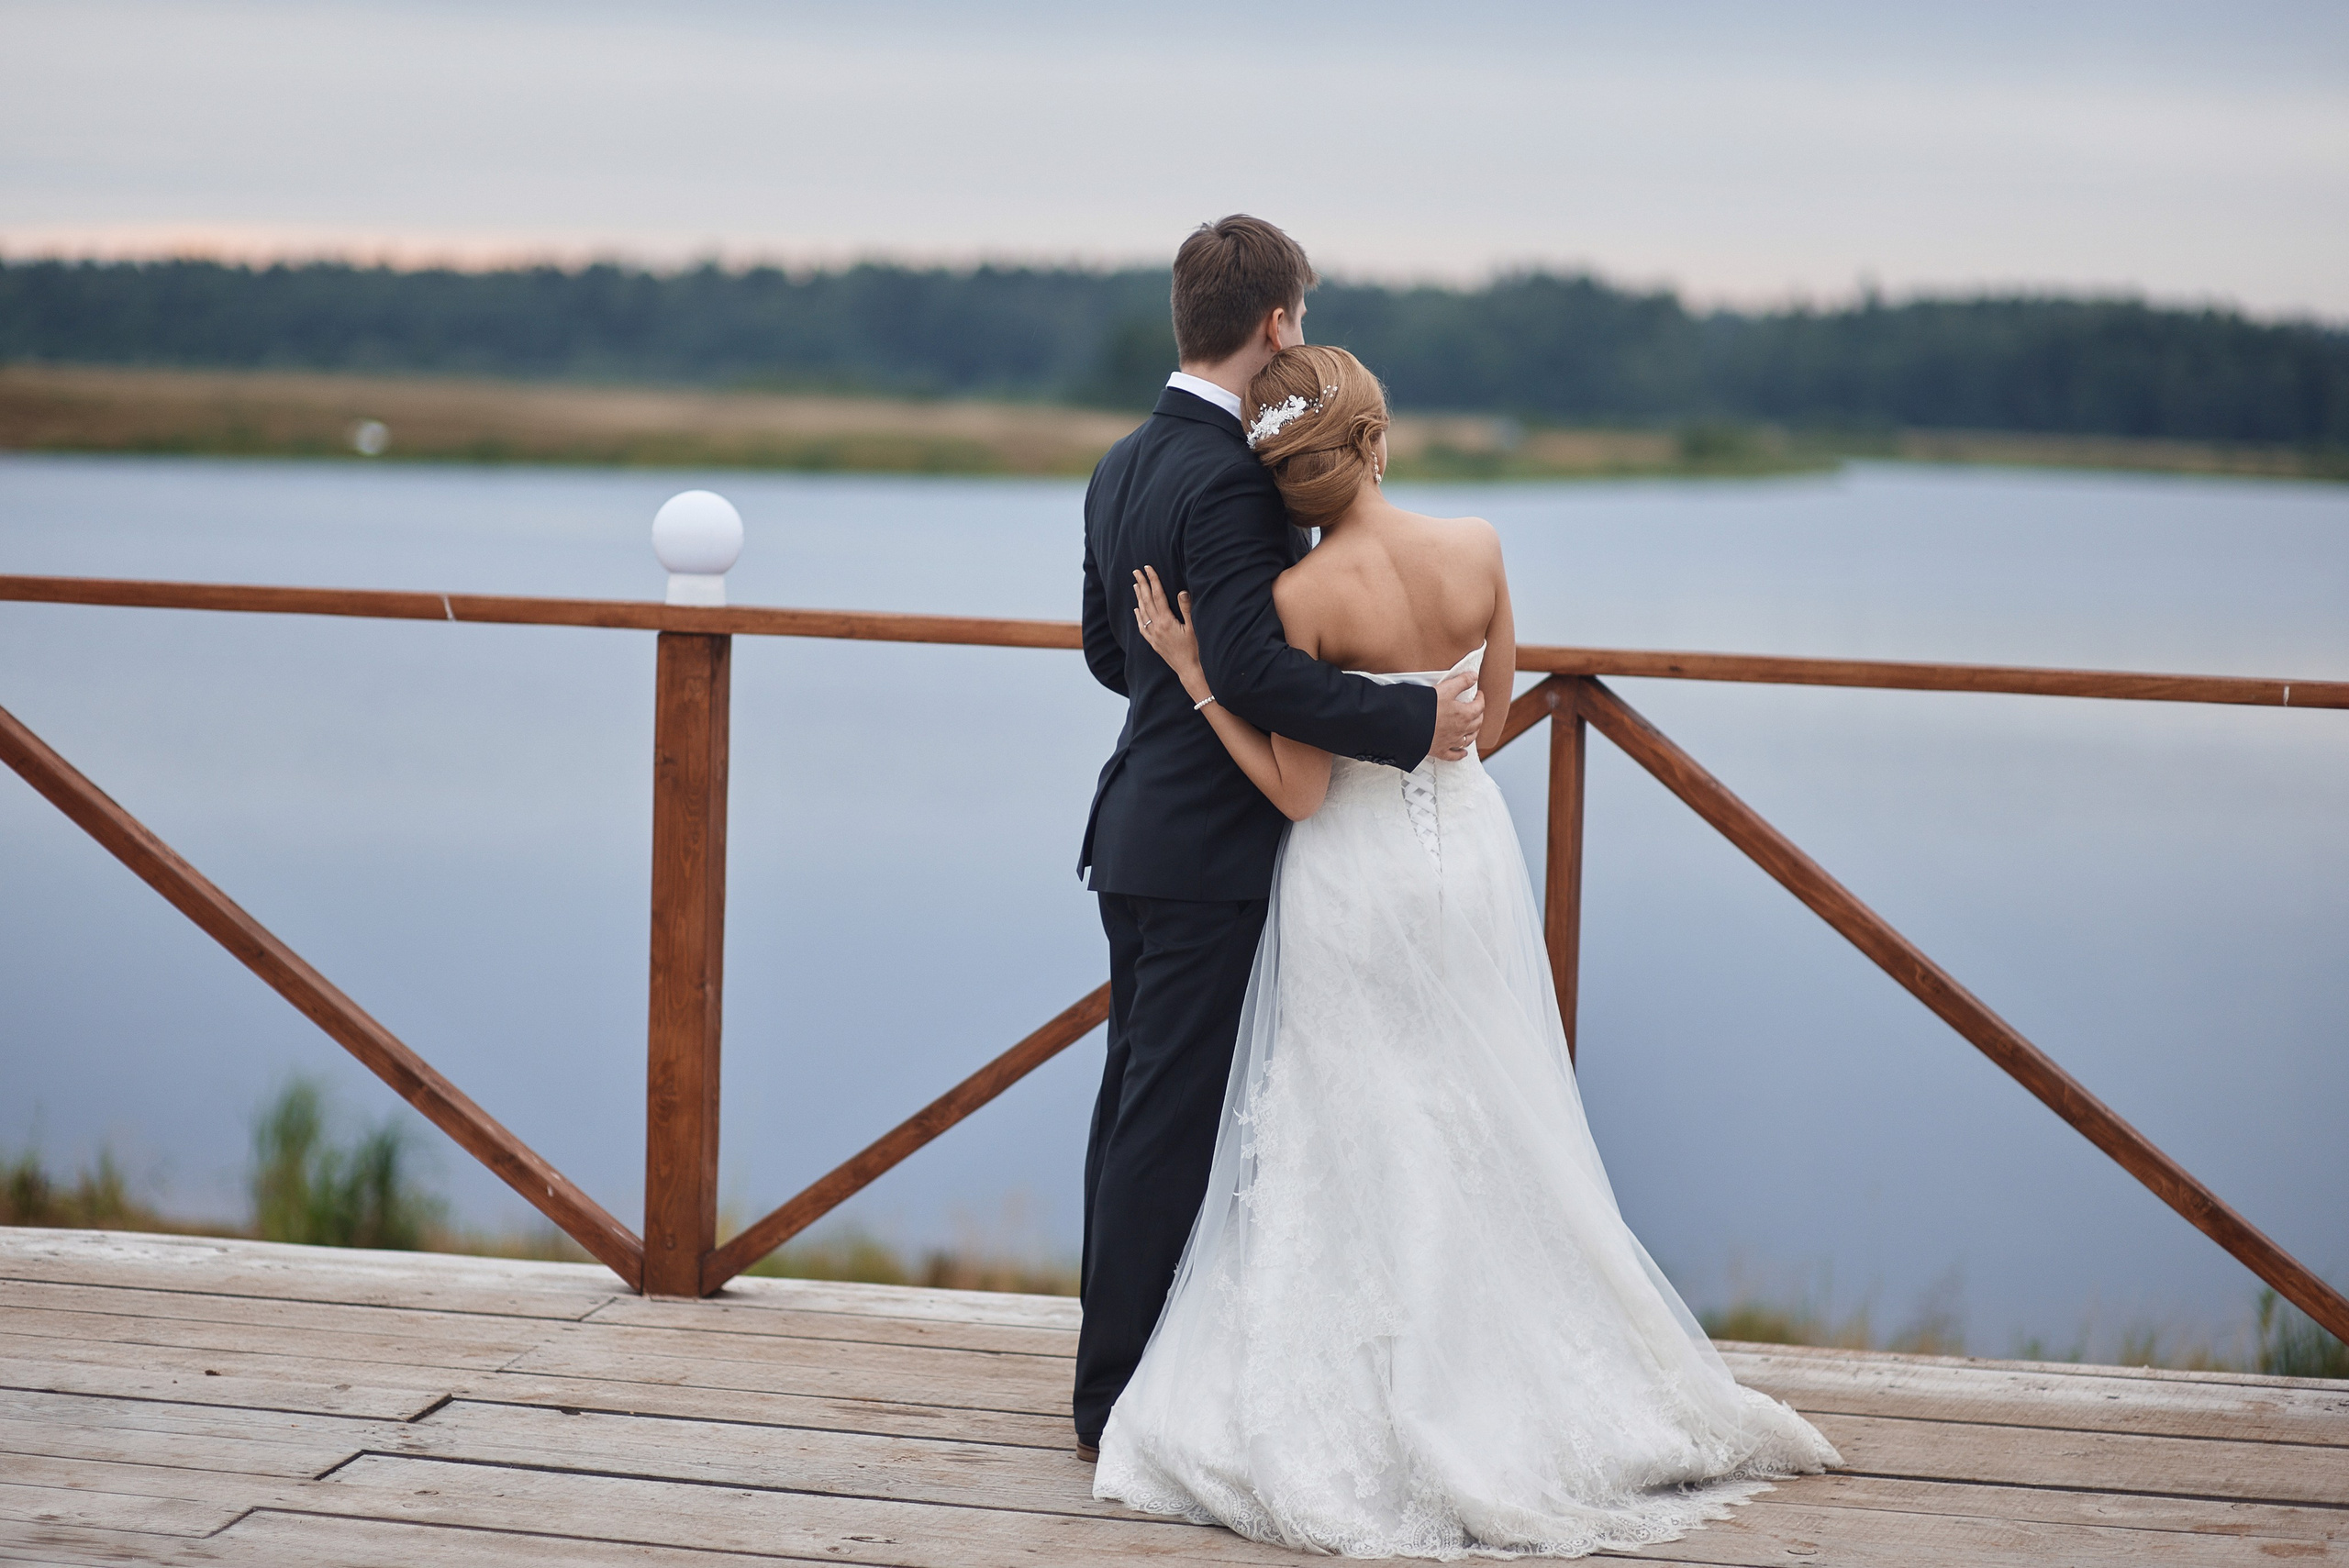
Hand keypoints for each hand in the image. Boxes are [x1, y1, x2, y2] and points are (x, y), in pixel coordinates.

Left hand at [1131, 566, 1208, 693]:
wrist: (1189, 670)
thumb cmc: (1195, 649)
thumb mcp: (1194, 627)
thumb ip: (1187, 609)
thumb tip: (1181, 591)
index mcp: (1166, 621)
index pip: (1157, 595)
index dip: (1153, 580)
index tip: (1148, 568)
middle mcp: (1157, 627)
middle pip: (1146, 601)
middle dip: (1141, 585)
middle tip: (1135, 572)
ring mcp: (1154, 636)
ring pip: (1142, 612)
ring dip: (1138, 597)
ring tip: (1135, 585)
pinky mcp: (1154, 643)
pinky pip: (1142, 627)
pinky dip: (1138, 616)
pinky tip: (1136, 610)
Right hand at [1429, 668, 1484, 761]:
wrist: (1408, 725)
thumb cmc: (1426, 708)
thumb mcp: (1445, 689)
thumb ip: (1461, 682)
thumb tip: (1473, 676)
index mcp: (1464, 714)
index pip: (1479, 706)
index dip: (1480, 699)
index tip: (1479, 695)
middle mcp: (1460, 730)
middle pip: (1477, 723)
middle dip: (1479, 714)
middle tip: (1477, 709)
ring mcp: (1451, 741)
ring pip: (1469, 739)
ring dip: (1474, 733)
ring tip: (1474, 728)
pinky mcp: (1440, 750)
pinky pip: (1454, 755)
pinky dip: (1460, 754)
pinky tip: (1463, 753)